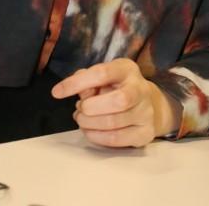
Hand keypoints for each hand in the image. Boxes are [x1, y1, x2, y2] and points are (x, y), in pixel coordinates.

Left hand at [51, 58, 180, 147]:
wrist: (150, 105)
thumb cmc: (118, 88)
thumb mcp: (104, 77)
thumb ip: (87, 80)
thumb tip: (71, 88)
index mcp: (127, 69)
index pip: (102, 73)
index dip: (77, 83)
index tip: (57, 92)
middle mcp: (141, 89)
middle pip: (117, 101)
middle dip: (90, 108)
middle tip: (79, 109)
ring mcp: (146, 112)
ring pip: (114, 122)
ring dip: (90, 124)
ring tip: (82, 120)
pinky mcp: (145, 133)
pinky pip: (116, 139)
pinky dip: (97, 137)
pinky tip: (90, 131)